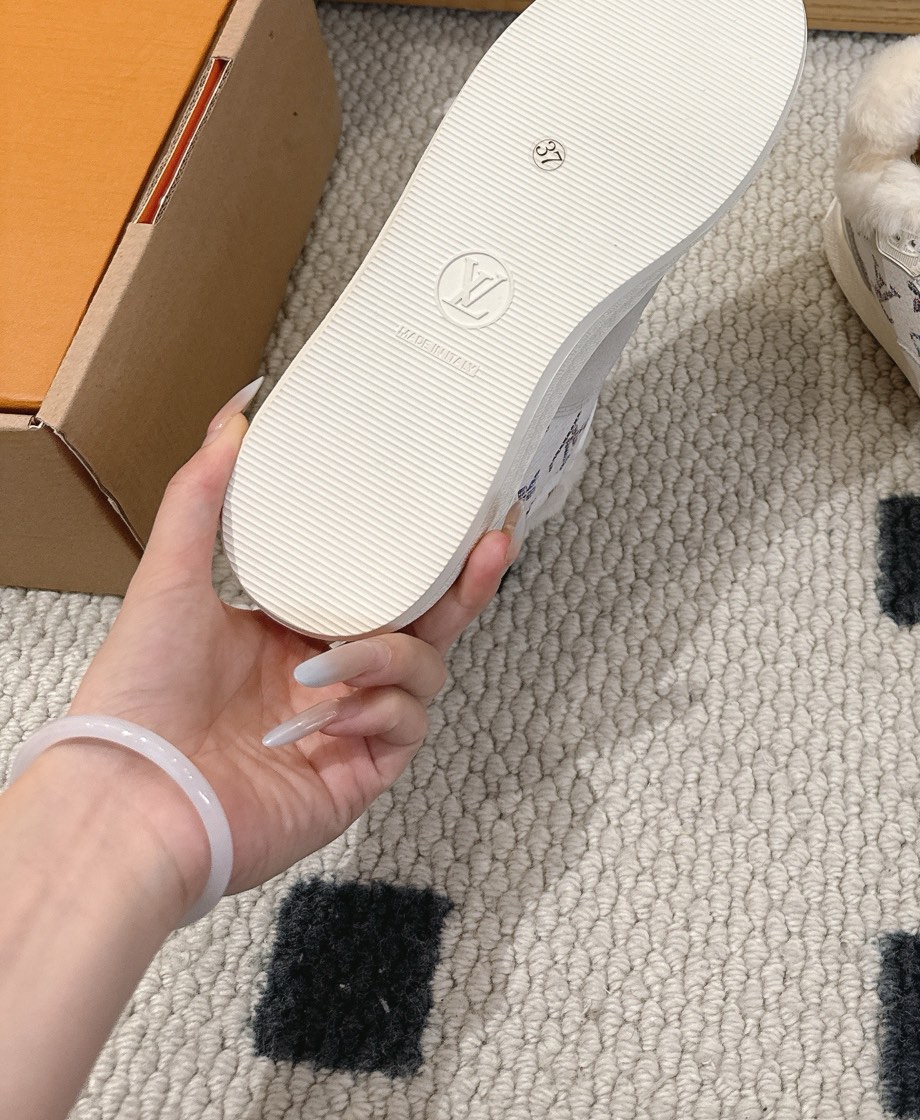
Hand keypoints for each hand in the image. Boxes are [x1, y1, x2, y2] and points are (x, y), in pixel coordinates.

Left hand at [68, 390, 515, 910]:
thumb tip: (235, 413)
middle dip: (466, 586)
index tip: (458, 507)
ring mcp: (345, 727)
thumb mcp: (169, 576)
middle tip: (493, 542)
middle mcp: (323, 678)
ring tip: (333, 662)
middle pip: (424, 624)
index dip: (422, 551)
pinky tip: (336, 710)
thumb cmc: (138, 699)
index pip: (375, 583)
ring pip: (421, 672)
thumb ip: (201, 493)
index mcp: (287, 632)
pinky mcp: (356, 776)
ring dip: (391, 656)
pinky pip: (406, 728)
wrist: (131, 800)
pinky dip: (380, 709)